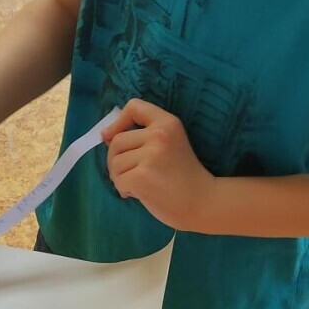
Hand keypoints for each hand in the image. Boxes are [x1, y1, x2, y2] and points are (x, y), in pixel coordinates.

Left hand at [102, 98, 216, 231]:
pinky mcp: (142, 176)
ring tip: (139, 184)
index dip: (118, 121)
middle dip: (116, 160)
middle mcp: (159, 134)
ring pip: (114, 162)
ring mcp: (151, 155)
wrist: (203, 202)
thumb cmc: (183, 176)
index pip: (134, 106)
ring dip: (120, 177)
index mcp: (168, 123)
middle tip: (132, 174)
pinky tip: (139, 194)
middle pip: (117, 141)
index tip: (113, 136)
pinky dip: (124, 190)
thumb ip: (142, 136)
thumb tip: (105, 134)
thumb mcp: (168, 145)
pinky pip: (118, 180)